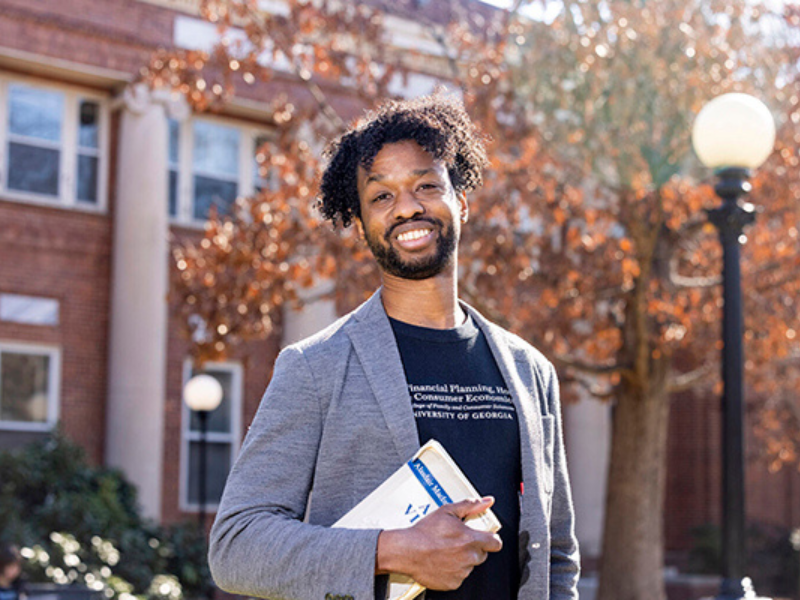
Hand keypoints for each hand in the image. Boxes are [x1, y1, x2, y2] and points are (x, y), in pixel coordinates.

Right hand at [375, 497, 501, 590]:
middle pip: (482, 554)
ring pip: (469, 565)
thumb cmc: (425, 532)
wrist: (406, 551)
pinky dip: (453, 571)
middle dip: (473, 548)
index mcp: (471, 539)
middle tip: (457, 541)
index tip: (485, 537)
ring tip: (446, 551)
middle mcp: (469, 557)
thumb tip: (487, 501)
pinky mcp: (452, 583)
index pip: (496, 543)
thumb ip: (470, 506)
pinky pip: (459, 577)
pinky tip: (441, 561)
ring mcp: (461, 572)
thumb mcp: (447, 511)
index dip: (491, 539)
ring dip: (462, 559)